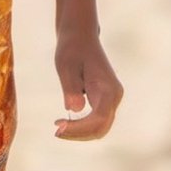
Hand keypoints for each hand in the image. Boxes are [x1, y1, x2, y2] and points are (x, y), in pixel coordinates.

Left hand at [54, 25, 122, 140]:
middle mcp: (114, 96)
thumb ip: (71, 87)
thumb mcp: (66, 66)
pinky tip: (63, 122)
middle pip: (101, 128)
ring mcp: (112, 99)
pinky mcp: (105, 100)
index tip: (57, 128)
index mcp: (108, 88)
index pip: (98, 119)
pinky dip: (81, 127)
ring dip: (79, 133)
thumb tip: (74, 109)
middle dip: (79, 134)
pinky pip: (97, 121)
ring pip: (100, 128)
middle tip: (56, 131)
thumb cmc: (71, 49)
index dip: (79, 129)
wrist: (80, 36)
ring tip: (58, 128)